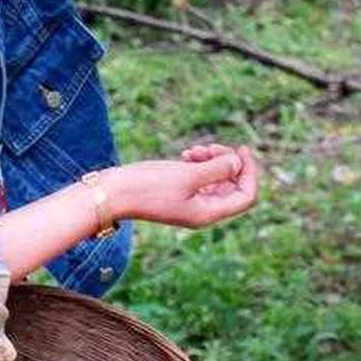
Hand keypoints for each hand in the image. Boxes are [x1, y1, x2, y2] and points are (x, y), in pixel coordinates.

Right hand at [106, 143, 260, 228]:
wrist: (111, 193)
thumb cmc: (147, 186)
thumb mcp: (186, 175)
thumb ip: (217, 169)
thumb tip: (237, 162)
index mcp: (208, 213)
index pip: (245, 196)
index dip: (249, 172)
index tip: (241, 149)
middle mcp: (202, 211)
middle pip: (232, 186)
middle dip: (227, 162)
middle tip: (209, 147)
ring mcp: (190, 203)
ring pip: (216, 179)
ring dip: (212, 160)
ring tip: (194, 150)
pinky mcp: (178, 193)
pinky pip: (200, 178)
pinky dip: (199, 163)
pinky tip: (186, 154)